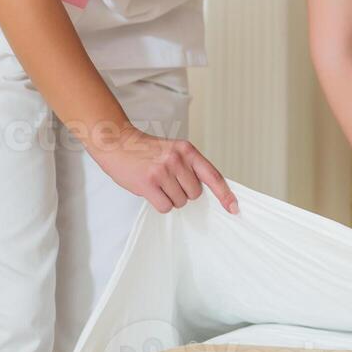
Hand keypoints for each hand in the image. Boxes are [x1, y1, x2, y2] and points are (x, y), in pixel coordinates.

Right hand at [90, 123, 239, 214]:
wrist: (117, 143)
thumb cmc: (146, 151)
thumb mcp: (173, 151)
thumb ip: (190, 166)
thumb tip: (206, 190)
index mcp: (187, 150)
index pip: (213, 175)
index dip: (225, 194)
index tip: (234, 208)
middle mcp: (178, 160)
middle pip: (195, 194)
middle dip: (184, 193)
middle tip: (168, 182)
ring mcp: (163, 171)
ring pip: (180, 202)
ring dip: (170, 198)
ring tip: (157, 184)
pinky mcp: (149, 183)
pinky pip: (165, 206)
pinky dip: (159, 204)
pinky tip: (150, 191)